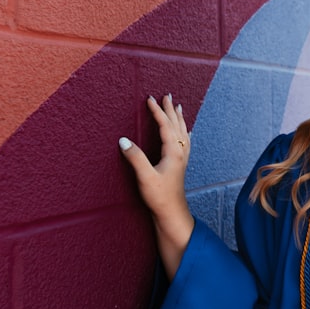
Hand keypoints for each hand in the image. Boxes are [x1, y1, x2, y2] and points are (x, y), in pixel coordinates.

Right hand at [119, 94, 194, 279]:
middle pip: (176, 126)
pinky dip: (183, 132)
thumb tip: (123, 140)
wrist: (172, 213)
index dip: (157, 112)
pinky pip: (184, 141)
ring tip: (178, 107)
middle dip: (171, 110)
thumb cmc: (159, 196)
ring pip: (183, 132)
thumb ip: (135, 158)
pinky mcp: (180, 165)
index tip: (150, 99)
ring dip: (178, 118)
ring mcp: (182, 159)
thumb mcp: (145, 177)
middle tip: (168, 95)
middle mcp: (180, 153)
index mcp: (173, 152)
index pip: (165, 126)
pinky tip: (185, 132)